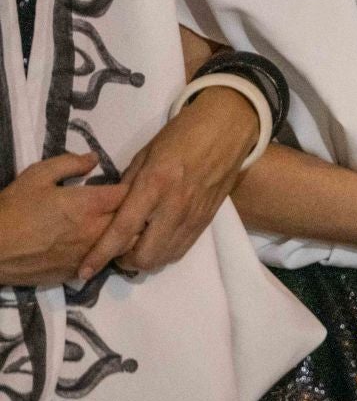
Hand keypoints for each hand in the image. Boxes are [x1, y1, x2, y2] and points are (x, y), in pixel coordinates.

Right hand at [0, 154, 126, 285]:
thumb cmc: (13, 209)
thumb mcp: (37, 175)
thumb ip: (70, 163)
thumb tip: (95, 159)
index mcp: (90, 204)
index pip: (130, 194)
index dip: (136, 188)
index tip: (133, 184)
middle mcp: (96, 230)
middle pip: (137, 223)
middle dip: (141, 213)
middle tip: (136, 205)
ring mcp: (89, 255)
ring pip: (127, 247)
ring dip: (132, 236)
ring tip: (126, 227)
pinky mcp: (78, 272)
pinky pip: (106, 263)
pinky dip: (111, 254)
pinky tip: (105, 247)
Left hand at [77, 85, 259, 278]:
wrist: (227, 129)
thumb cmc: (181, 135)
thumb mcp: (145, 154)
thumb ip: (129, 186)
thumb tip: (115, 209)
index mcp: (154, 185)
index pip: (122, 230)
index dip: (101, 254)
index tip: (84, 271)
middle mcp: (174, 206)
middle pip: (145, 256)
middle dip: (125, 261)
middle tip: (117, 250)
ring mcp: (193, 216)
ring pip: (165, 258)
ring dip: (146, 260)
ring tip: (137, 247)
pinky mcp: (207, 220)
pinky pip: (182, 249)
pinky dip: (165, 253)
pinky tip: (158, 242)